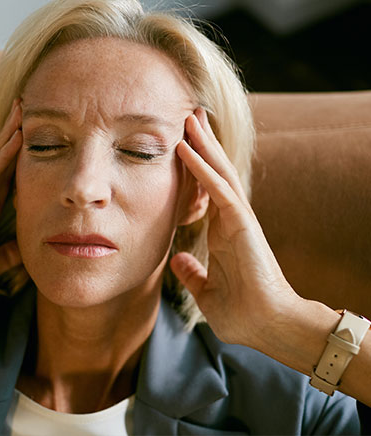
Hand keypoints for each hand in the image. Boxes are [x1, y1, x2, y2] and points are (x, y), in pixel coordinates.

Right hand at [0, 100, 22, 307]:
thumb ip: (4, 258)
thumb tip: (27, 250)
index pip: (8, 182)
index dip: (22, 162)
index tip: (39, 144)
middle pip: (2, 162)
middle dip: (15, 136)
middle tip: (29, 110)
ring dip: (10, 135)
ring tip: (23, 110)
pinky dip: (3, 156)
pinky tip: (16, 139)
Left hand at [170, 108, 300, 349]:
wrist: (266, 327)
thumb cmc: (241, 312)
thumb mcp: (205, 291)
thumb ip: (191, 273)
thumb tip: (175, 260)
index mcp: (222, 232)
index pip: (206, 191)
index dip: (195, 167)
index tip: (182, 146)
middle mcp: (230, 219)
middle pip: (215, 172)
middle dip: (203, 143)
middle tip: (190, 115)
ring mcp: (237, 218)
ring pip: (219, 172)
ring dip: (203, 144)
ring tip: (190, 116)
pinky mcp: (241, 223)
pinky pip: (218, 189)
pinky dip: (200, 168)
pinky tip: (185, 148)